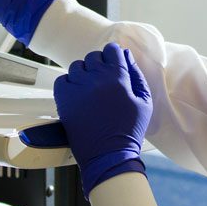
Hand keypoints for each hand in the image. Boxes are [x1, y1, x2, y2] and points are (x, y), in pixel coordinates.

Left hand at [54, 42, 152, 197]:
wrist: (108, 156)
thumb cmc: (129, 130)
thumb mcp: (144, 101)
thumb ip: (136, 74)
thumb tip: (126, 56)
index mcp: (118, 77)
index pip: (111, 49)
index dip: (113, 56)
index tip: (112, 64)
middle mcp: (96, 78)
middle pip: (94, 56)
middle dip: (99, 65)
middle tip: (103, 81)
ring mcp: (78, 87)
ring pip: (77, 66)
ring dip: (84, 74)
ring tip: (90, 89)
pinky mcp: (64, 99)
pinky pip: (62, 79)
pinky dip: (68, 84)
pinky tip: (77, 95)